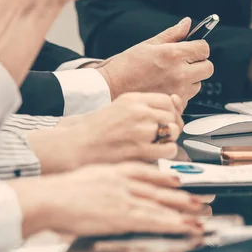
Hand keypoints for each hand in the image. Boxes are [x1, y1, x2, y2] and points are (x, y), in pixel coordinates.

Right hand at [7, 162, 204, 237]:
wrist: (49, 197)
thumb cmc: (63, 191)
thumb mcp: (91, 175)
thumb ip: (109, 180)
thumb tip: (115, 188)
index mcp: (118, 170)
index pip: (149, 172)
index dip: (168, 177)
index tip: (181, 179)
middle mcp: (127, 182)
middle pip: (161, 189)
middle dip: (183, 197)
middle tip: (202, 200)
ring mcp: (127, 198)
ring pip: (162, 205)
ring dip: (183, 213)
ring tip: (200, 217)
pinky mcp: (124, 216)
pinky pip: (154, 220)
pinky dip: (172, 224)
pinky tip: (184, 227)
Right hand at [27, 93, 184, 173]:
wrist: (76, 146)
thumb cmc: (96, 130)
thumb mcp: (119, 108)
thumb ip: (144, 106)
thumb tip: (174, 105)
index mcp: (132, 99)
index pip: (167, 100)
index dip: (171, 111)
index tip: (167, 119)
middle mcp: (138, 111)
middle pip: (172, 116)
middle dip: (172, 126)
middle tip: (163, 135)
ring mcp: (140, 130)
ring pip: (174, 131)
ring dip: (170, 139)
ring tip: (158, 143)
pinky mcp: (140, 149)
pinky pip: (169, 148)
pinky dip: (168, 152)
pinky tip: (158, 153)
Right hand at [97, 17, 214, 105]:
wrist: (111, 89)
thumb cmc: (126, 67)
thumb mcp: (148, 45)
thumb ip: (172, 34)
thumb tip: (188, 24)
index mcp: (172, 55)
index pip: (204, 49)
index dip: (199, 48)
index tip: (193, 49)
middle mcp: (179, 74)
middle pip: (208, 68)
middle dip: (200, 64)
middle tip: (186, 63)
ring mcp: (178, 91)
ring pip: (199, 84)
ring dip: (191, 80)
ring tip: (171, 77)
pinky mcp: (175, 104)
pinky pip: (188, 97)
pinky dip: (182, 93)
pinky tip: (166, 88)